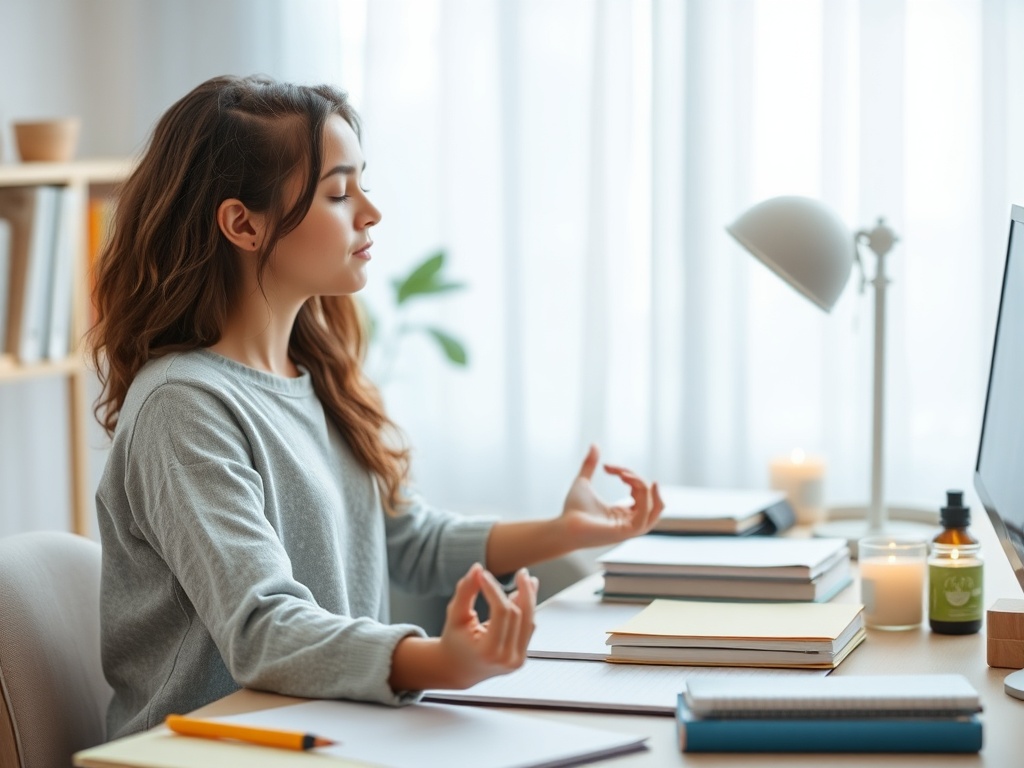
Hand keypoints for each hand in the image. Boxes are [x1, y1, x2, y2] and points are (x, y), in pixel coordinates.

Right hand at [436, 563, 537, 688]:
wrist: (457, 669)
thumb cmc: (454, 641)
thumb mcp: (455, 615)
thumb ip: (465, 591)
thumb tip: (477, 568)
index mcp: (488, 651)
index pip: (501, 612)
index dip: (495, 589)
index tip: (486, 574)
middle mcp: (507, 659)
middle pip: (520, 615)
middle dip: (522, 590)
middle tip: (521, 572)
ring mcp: (517, 661)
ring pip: (529, 621)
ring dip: (529, 598)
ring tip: (526, 579)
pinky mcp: (521, 658)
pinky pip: (528, 628)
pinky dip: (526, 610)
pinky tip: (523, 594)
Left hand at [560, 444, 663, 548]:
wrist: (562, 526)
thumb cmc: (571, 510)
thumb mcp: (583, 482)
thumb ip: (590, 464)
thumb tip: (594, 444)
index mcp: (623, 513)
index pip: (640, 491)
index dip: (628, 474)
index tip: (606, 467)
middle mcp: (629, 521)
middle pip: (651, 499)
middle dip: (639, 480)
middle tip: (621, 473)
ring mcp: (629, 528)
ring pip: (654, 509)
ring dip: (645, 488)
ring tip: (628, 475)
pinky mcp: (625, 533)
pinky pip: (645, 517)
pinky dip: (645, 499)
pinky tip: (635, 485)